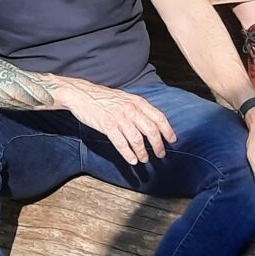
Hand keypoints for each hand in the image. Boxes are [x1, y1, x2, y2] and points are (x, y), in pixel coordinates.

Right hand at [53, 77, 176, 163]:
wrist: (82, 95)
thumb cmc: (104, 98)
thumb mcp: (126, 98)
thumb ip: (138, 108)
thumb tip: (151, 122)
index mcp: (137, 102)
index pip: (159, 117)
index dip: (167, 130)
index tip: (172, 140)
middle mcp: (131, 109)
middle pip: (151, 130)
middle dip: (158, 145)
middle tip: (160, 154)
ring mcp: (119, 117)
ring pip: (137, 139)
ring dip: (143, 152)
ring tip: (144, 159)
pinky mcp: (107, 126)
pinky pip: (121, 143)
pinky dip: (128, 154)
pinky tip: (132, 160)